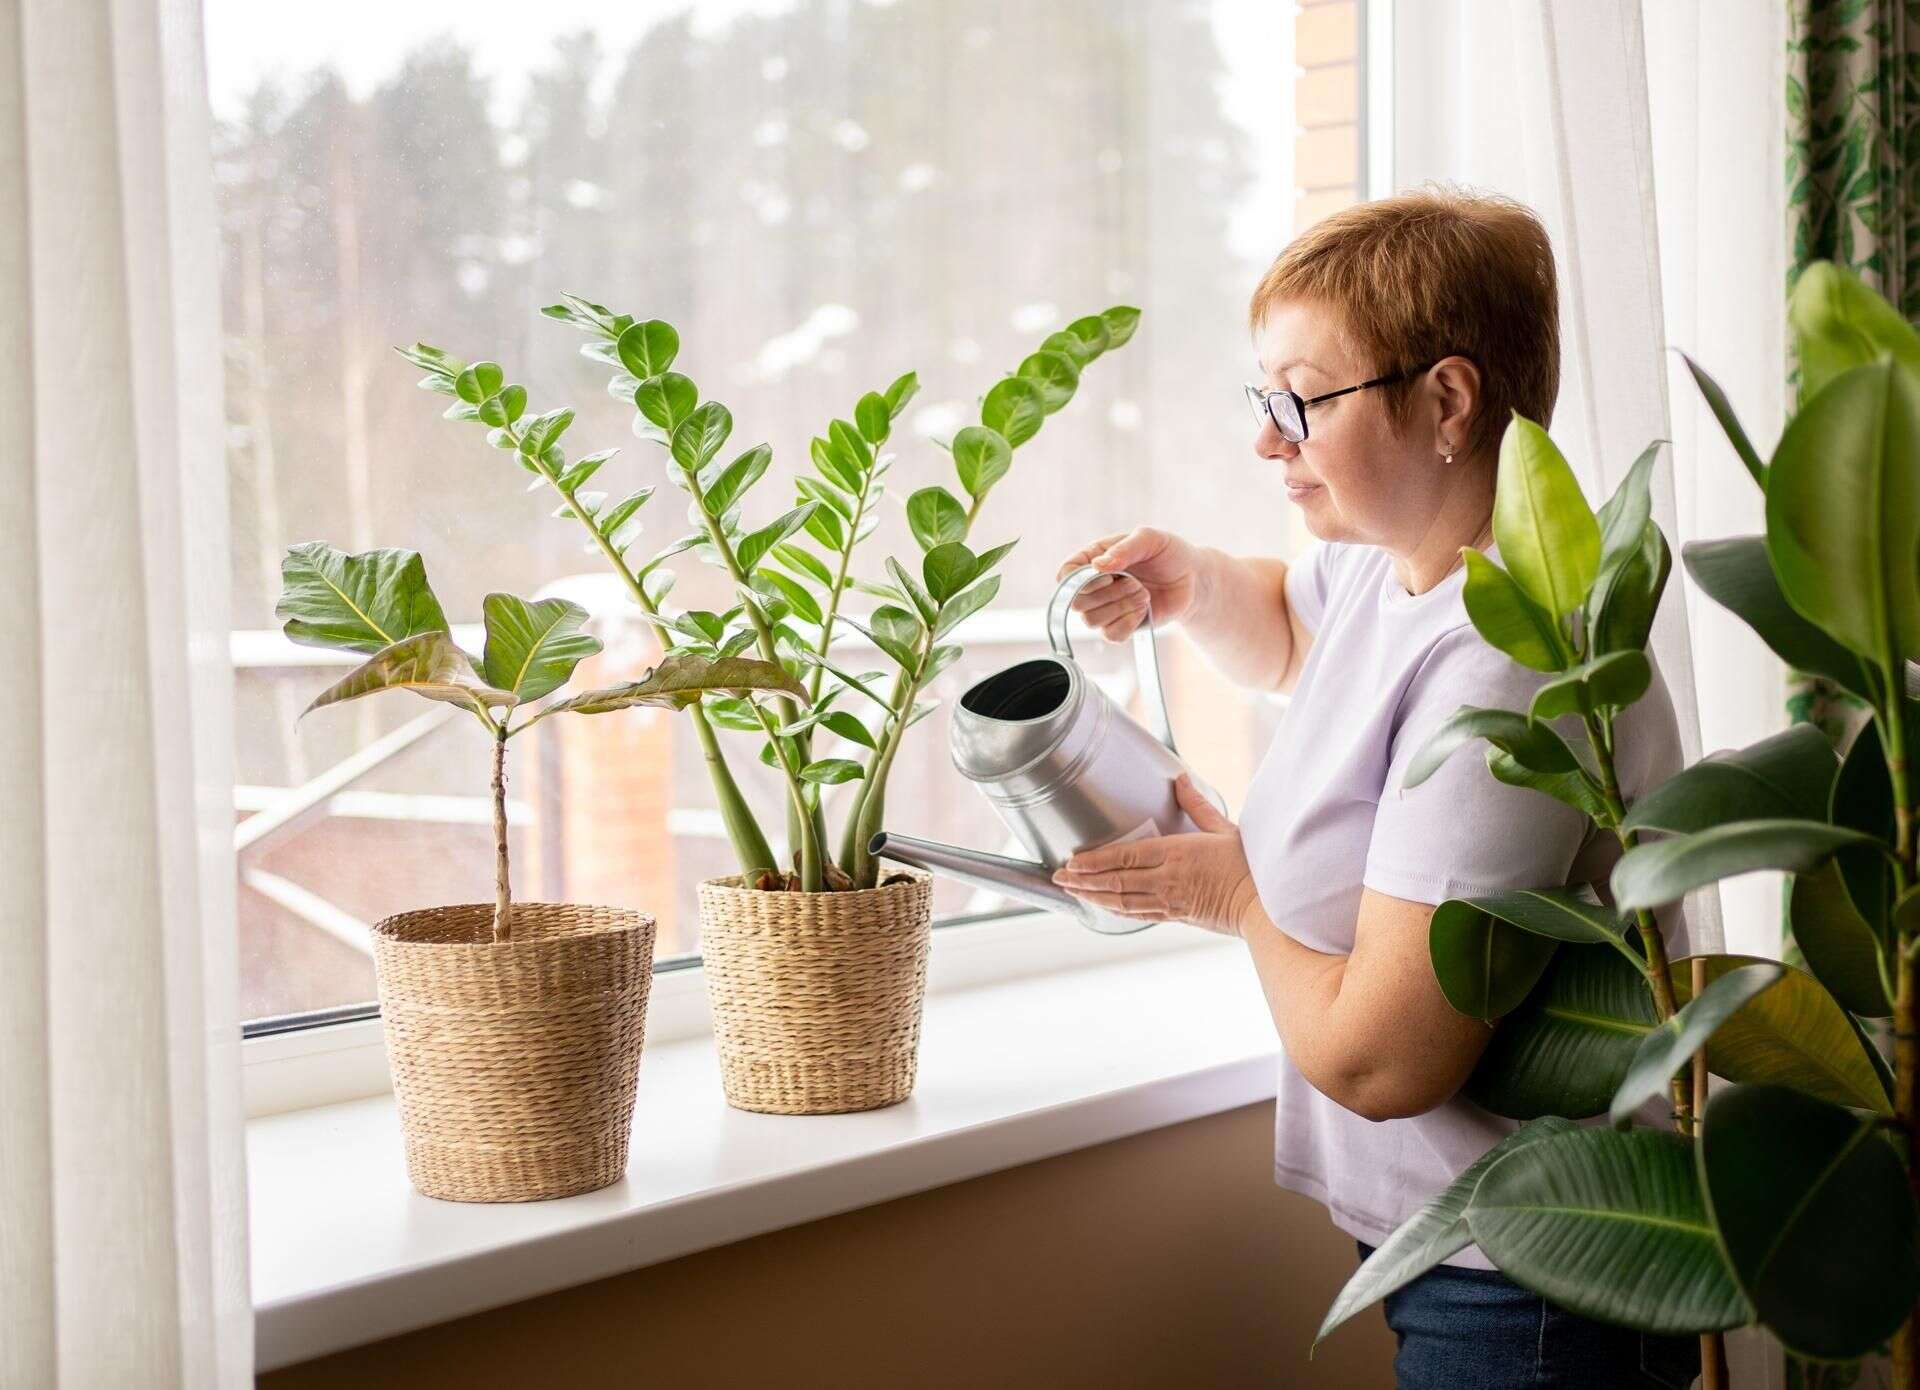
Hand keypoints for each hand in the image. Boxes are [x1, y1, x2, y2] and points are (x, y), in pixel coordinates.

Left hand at [1049, 774, 1259, 935]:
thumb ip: (1196, 804)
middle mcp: (1167, 879)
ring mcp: (1169, 901)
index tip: (1073, 860)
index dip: (1094, 860)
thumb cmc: (1247, 866)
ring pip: (1121, 900)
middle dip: (1083, 879)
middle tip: (1059, 877)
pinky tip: (1102, 906)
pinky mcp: (1175, 916)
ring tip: (1071, 890)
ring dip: (1092, 896)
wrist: (1263, 907)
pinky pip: (1138, 914)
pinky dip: (1115, 909)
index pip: (1124, 856)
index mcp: (1176, 853)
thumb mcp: (1223, 828)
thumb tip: (1179, 778)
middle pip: (1115, 880)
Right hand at [1055, 526, 1205, 641]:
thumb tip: (1097, 566)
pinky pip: (1111, 635)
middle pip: (1077, 602)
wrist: (1193, 578)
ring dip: (1121, 607)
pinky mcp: (1120, 626)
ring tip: (1143, 594)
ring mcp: (1106, 608)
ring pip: (1091, 621)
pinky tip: (1144, 610)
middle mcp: (1095, 585)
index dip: (1080, 579)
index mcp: (1094, 558)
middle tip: (1135, 582)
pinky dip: (1129, 623)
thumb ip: (1124, 549)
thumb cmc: (1169, 553)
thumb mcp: (1150, 539)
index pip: (1066, 573)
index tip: (1108, 574)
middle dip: (1109, 593)